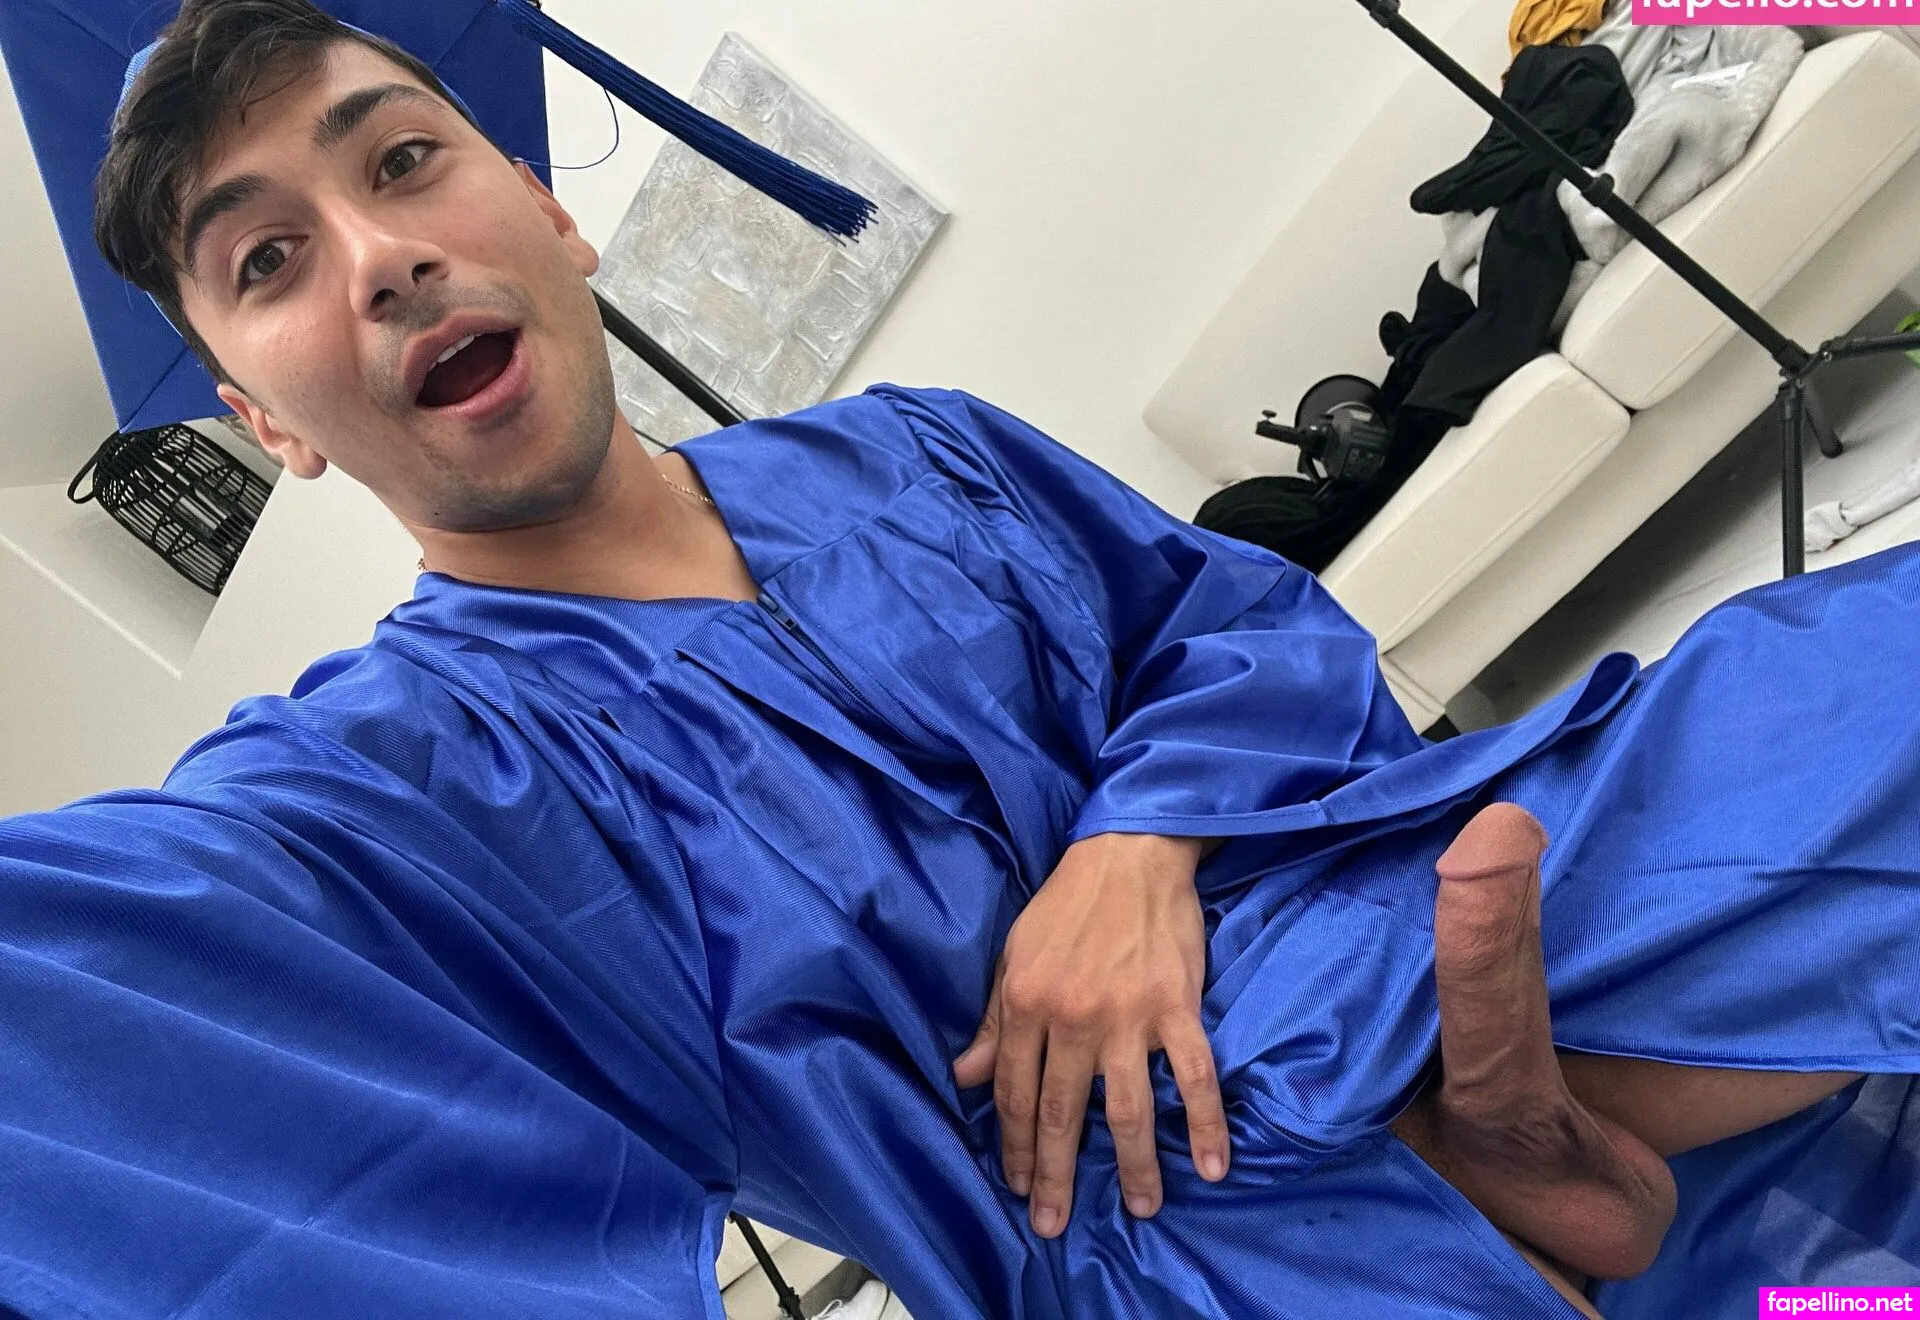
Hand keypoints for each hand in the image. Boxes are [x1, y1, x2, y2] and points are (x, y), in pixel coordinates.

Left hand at [953, 831, 1228, 1237]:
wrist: (1128, 853)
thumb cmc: (1065, 905)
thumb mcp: (1012, 957)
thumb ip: (992, 1022)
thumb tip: (964, 1077)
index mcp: (1025, 1004)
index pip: (1013, 1091)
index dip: (1014, 1143)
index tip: (1018, 1183)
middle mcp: (1072, 1017)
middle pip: (1062, 1113)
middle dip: (1055, 1175)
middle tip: (1053, 1223)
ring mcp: (1128, 1016)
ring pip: (1128, 1109)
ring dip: (1134, 1166)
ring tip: (1140, 1209)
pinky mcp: (1176, 1007)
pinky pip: (1195, 1075)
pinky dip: (1205, 1122)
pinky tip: (1213, 1165)